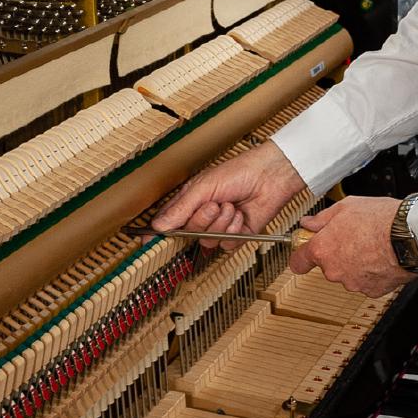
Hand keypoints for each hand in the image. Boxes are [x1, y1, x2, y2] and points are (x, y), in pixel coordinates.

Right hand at [152, 140, 304, 248]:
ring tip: (231, 206)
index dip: (158, 233)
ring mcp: (219, 227)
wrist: (269, 177)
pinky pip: (227, 244)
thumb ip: (181, 208)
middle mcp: (202, 216)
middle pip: (188, 233)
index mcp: (190, 202)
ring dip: (221, 223)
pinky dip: (234, 230)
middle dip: (202, 220)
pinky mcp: (236, 235)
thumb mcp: (204, 187)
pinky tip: (240, 215)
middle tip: (214, 204)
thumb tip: (159, 226)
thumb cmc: (238, 172)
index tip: (148, 241)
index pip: (168, 222)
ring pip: (207, 241)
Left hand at [289, 196, 417, 295]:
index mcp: (323, 249)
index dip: (301, 256)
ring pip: (347, 273)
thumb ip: (322, 218)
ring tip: (371, 245)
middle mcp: (334, 270)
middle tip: (352, 237)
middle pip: (327, 265)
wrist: (410, 236)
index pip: (298, 262)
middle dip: (337, 253)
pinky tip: (380, 257)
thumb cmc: (380, 219)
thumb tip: (308, 223)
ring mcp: (353, 282)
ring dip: (355, 263)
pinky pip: (365, 281)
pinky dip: (371, 272)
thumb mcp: (345, 207)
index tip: (303, 253)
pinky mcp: (372, 291)